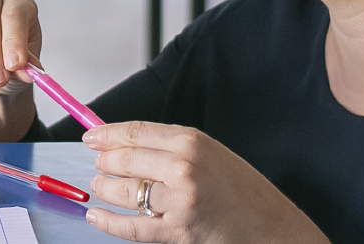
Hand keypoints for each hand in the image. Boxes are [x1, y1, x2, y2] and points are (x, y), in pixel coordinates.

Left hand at [82, 122, 328, 243]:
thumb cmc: (242, 190)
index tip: (92, 137)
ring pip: (123, 191)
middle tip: (99, 166)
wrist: (272, 227)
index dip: (107, 135)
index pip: (135, 132)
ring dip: (104, 190)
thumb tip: (123, 142)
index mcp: (192, 141)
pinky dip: (108, 222)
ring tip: (99, 188)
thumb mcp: (211, 154)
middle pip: (124, 159)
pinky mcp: (177, 231)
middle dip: (104, 163)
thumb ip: (170, 146)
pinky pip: (131, 227)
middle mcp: (183, 166)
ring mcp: (179, 200)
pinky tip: (97, 216)